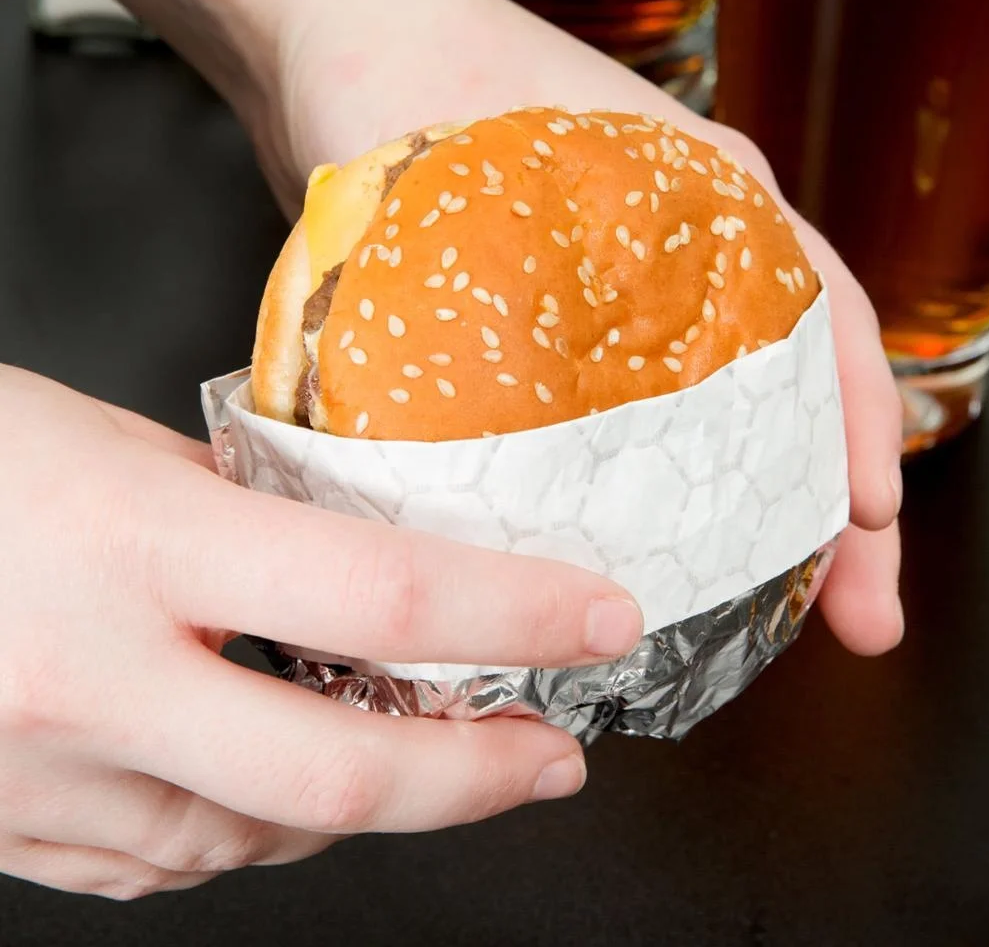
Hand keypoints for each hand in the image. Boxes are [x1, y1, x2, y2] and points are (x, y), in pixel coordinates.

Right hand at [0, 365, 639, 897]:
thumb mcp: (122, 454)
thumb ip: (247, 520)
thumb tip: (360, 559)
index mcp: (138, 544)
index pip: (385, 597)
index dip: (518, 614)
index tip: (601, 619)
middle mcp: (89, 677)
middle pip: (342, 768)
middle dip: (476, 776)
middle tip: (550, 758)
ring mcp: (42, 775)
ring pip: (259, 838)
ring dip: (361, 803)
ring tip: (416, 756)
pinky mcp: (13, 832)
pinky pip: (171, 863)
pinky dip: (253, 828)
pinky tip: (274, 782)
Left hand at [264, 0, 902, 656]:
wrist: (336, 49)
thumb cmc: (410, 72)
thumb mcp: (480, 160)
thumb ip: (512, 268)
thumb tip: (507, 429)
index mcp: (702, 198)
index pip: (822, 317)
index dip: (854, 424)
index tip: (867, 519)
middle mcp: (685, 255)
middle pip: (797, 390)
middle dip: (834, 508)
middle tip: (862, 614)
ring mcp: (632, 298)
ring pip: (732, 415)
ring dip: (768, 514)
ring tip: (789, 612)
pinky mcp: (573, 328)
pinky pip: (652, 420)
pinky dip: (680, 488)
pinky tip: (674, 552)